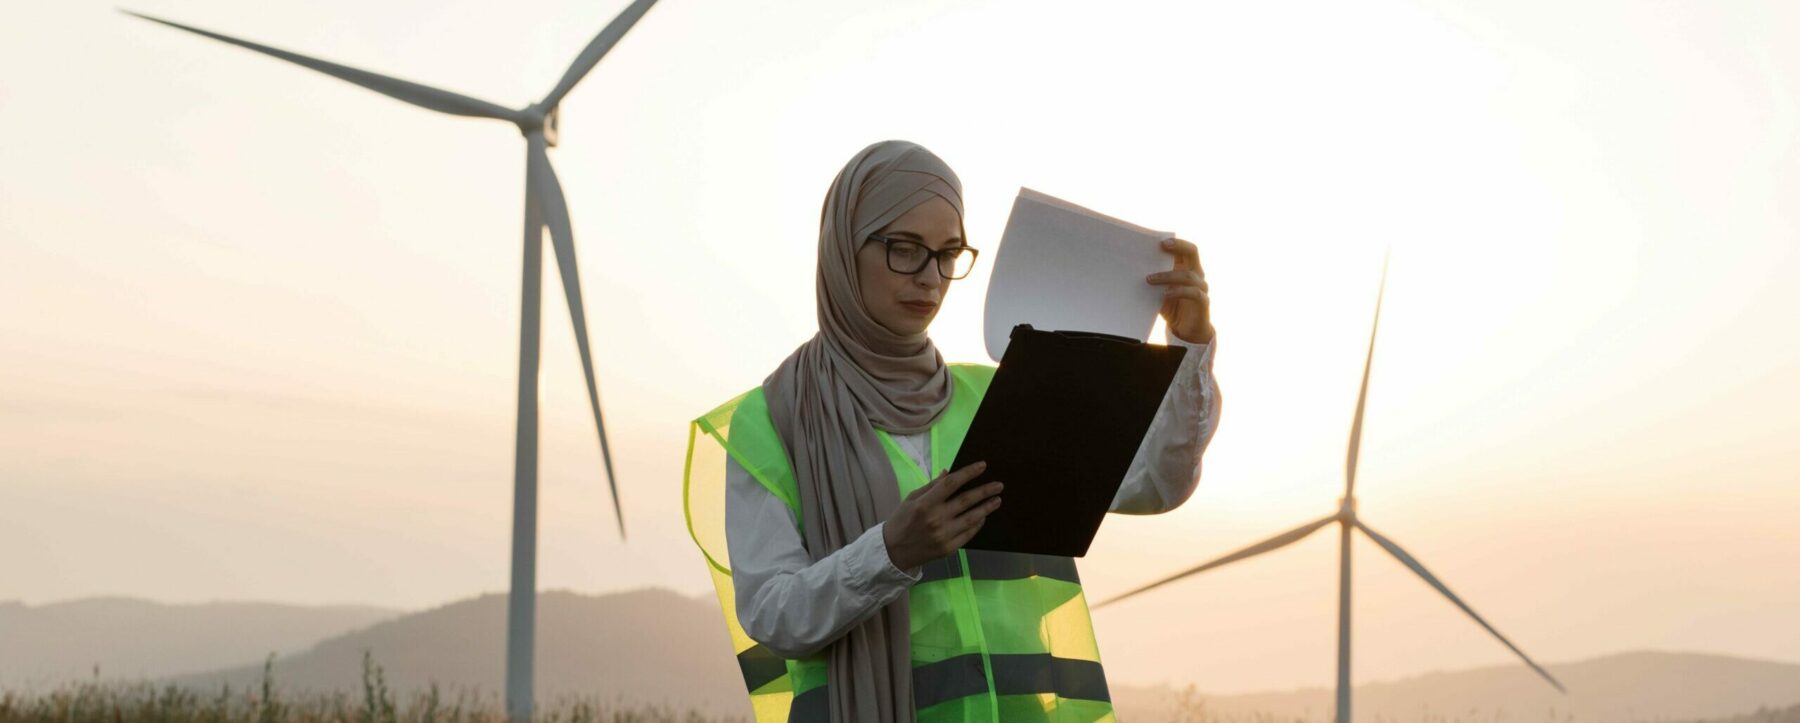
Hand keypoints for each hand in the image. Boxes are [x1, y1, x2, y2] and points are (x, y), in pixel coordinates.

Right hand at [882, 461, 1002, 570]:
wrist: (893, 551)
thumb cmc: (902, 521)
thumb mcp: (911, 499)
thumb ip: (931, 486)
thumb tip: (948, 472)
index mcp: (925, 504)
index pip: (951, 484)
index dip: (968, 473)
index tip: (983, 466)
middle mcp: (936, 519)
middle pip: (966, 501)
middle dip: (985, 491)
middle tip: (999, 485)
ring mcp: (944, 535)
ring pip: (972, 518)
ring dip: (987, 508)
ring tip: (997, 500)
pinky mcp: (948, 548)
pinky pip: (968, 534)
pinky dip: (978, 524)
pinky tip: (983, 516)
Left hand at [1146, 237, 1213, 343]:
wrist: (1187, 330)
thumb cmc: (1172, 306)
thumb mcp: (1160, 291)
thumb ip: (1154, 280)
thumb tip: (1133, 270)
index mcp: (1187, 267)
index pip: (1185, 249)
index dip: (1176, 242)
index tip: (1160, 241)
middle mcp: (1197, 274)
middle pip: (1193, 253)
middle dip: (1179, 247)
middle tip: (1162, 246)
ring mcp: (1201, 287)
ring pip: (1188, 275)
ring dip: (1168, 275)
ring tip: (1150, 279)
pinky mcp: (1203, 302)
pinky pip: (1193, 293)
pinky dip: (1178, 292)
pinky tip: (1164, 294)